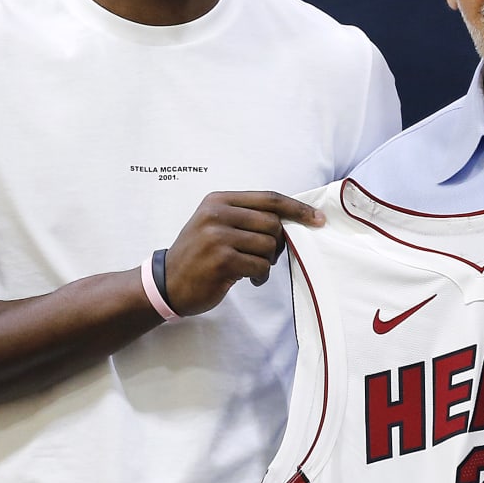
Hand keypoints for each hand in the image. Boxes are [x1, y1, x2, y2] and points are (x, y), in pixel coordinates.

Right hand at [161, 191, 325, 315]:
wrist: (167, 283)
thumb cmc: (198, 255)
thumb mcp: (214, 225)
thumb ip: (246, 217)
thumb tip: (292, 219)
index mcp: (218, 201)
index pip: (268, 198)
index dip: (296, 208)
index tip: (316, 218)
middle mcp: (217, 214)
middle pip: (273, 223)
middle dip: (277, 242)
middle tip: (266, 256)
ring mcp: (217, 237)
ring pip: (268, 245)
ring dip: (268, 262)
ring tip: (253, 268)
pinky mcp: (222, 261)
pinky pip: (260, 265)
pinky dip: (260, 275)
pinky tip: (248, 278)